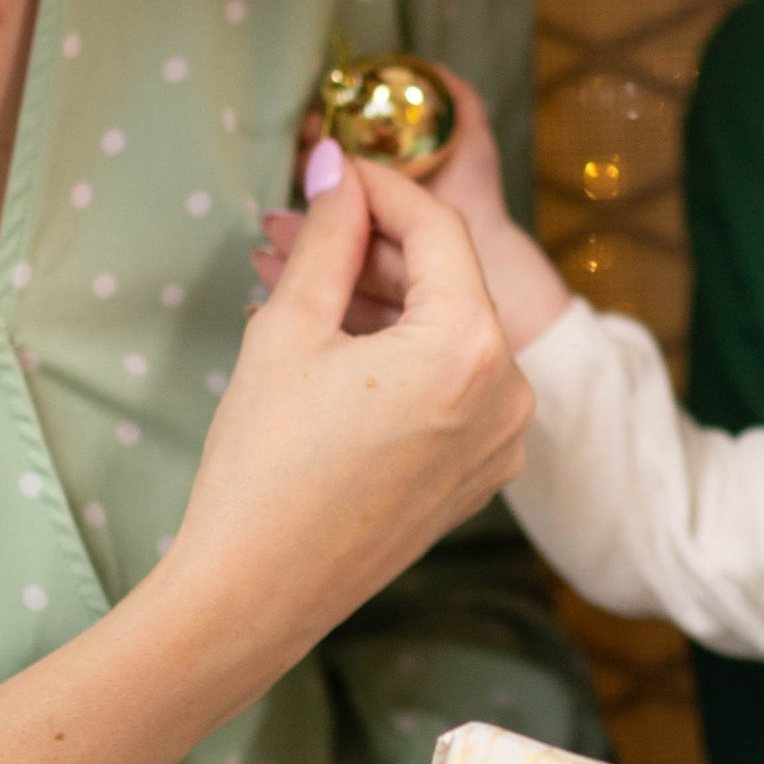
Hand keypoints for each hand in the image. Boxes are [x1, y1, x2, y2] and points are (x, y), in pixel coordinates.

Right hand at [171, 149, 530, 680]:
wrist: (254, 596)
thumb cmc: (265, 466)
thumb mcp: (290, 330)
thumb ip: (327, 237)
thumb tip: (339, 167)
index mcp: (472, 349)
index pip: (438, 230)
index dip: (380, 187)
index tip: (331, 167)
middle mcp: (508, 395)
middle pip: (446, 283)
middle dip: (368, 248)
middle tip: (291, 227)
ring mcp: (498, 443)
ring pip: (444, 336)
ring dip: (375, 301)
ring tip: (289, 280)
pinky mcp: (475, 476)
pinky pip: (445, 388)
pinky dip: (395, 356)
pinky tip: (325, 339)